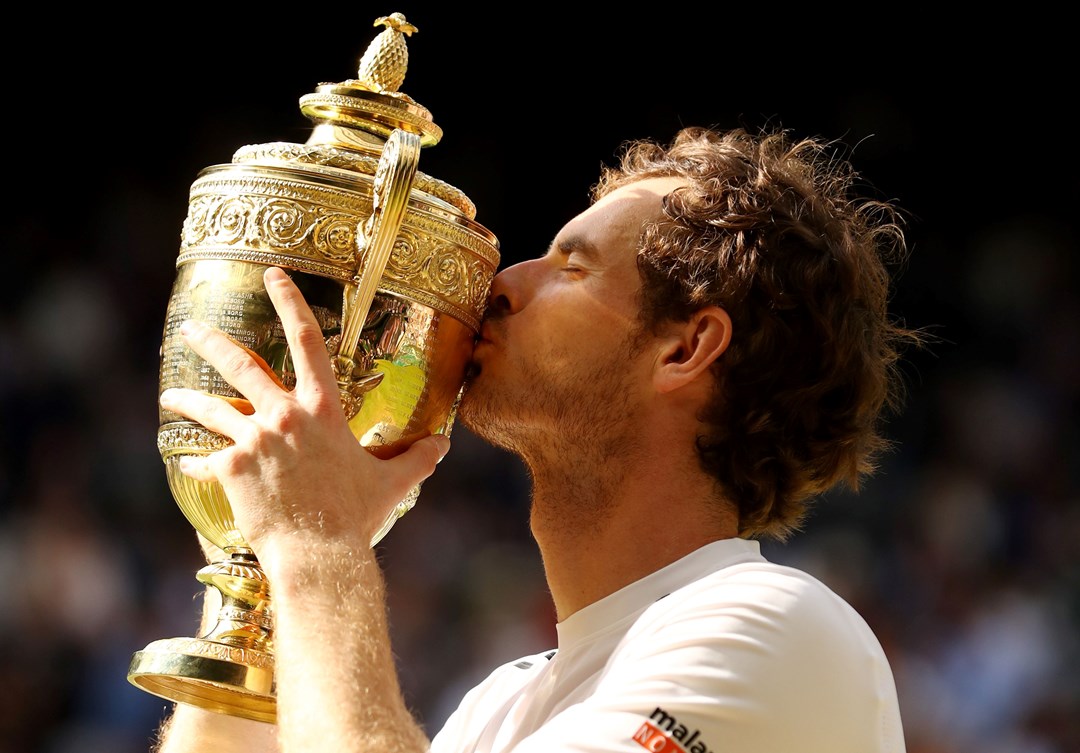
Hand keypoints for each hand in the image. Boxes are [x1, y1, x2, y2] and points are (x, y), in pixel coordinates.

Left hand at [159, 266, 449, 558]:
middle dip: (211, 342)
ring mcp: (254, 439)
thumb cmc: (356, 516)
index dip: (290, 301)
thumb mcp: (391, 483)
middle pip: (240, 366)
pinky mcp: (231, 468)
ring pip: (210, 409)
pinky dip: (197, 461)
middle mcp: (285, 415)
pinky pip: (206, 459)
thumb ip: (416, 459)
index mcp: (324, 409)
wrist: (318, 553)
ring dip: (186, 398)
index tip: (272, 275)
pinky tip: (187, 462)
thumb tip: (443, 445)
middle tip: (190, 328)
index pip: (308, 340)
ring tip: (169, 396)